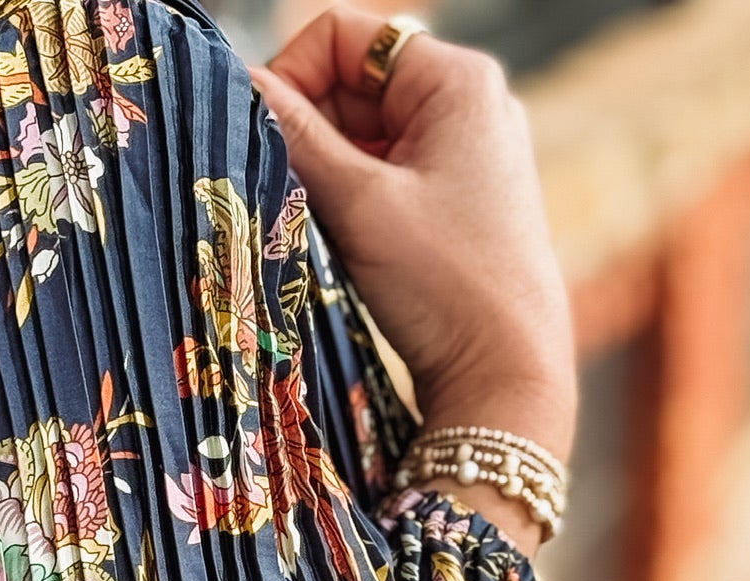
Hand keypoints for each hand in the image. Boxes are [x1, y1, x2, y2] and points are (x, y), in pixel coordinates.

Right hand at [253, 8, 575, 545]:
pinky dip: (353, 202)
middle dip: (310, 133)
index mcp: (457, 79)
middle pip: (352, 84)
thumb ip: (295, 138)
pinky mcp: (458, 203)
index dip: (292, 75)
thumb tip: (241, 87)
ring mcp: (466, 155)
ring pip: (363, 136)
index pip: (344, 35)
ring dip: (328, 174)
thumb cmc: (447, 286)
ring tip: (327, 227)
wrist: (508, 376)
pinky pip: (384, 178)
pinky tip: (349, 245)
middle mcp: (469, 105)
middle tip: (288, 192)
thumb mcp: (358, 204)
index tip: (262, 137)